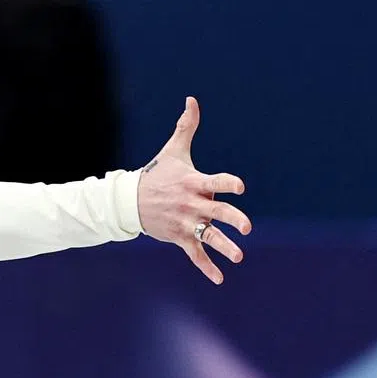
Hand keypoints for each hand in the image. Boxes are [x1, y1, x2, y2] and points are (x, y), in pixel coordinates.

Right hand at [137, 97, 251, 284]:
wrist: (129, 201)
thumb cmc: (158, 174)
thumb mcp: (173, 151)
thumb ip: (186, 126)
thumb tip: (192, 99)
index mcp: (193, 182)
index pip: (215, 182)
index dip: (227, 184)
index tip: (239, 187)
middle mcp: (191, 204)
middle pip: (216, 213)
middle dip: (231, 220)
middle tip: (246, 227)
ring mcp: (186, 223)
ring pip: (208, 237)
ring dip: (224, 247)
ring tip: (238, 255)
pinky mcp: (181, 237)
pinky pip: (196, 254)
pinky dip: (206, 267)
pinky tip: (219, 279)